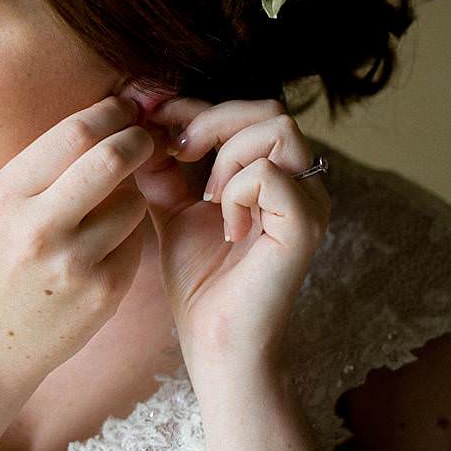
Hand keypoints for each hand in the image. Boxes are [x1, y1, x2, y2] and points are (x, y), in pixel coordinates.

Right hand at [0, 96, 158, 389]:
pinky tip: (104, 248)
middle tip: (145, 138)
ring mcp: (72, 262)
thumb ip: (47, 165)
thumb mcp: (2, 206)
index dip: (112, 111)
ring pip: (134, 201)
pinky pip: (137, 241)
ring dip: (133, 194)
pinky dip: (128, 236)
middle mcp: (37, 226)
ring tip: (109, 206)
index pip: (75, 133)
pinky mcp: (104, 290)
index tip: (127, 108)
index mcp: (7, 195)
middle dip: (139, 140)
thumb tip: (112, 112)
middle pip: (112, 158)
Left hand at [124, 93, 330, 370]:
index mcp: (277, 174)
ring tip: (208, 195)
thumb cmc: (201, 283)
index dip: (196, 107)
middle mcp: (302, 182)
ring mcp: (309, 201)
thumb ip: (165, 168)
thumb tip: (141, 122)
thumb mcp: (173, 210)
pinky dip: (236, 191)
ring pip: (278, 128)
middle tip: (178, 153)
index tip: (154, 121)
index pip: (248, 111)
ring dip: (228, 153)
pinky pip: (269, 174)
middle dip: (213, 120)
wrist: (217, 342)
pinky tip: (226, 224)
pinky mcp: (305, 225)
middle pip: (270, 108)